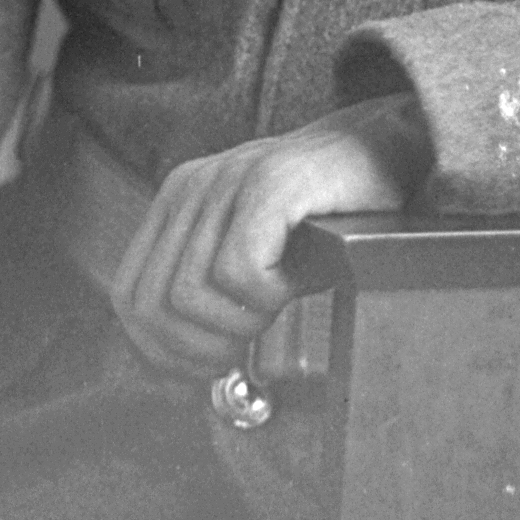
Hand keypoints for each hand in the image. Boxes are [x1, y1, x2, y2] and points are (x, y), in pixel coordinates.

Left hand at [109, 94, 431, 376]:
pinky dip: (269, 296)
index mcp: (178, 202)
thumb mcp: (253, 249)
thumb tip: (179, 366)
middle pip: (151, 306)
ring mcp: (228, 180)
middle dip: (200, 347)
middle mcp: (192, 187)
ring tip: (280, 304)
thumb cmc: (328, 215)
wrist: (390, 153)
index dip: (163, 351)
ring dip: (239, 323)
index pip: (130, 297)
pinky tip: (298, 280)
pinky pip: (238, 272)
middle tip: (252, 342)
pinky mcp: (268, 183)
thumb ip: (209, 288)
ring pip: (188, 296)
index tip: (212, 364)